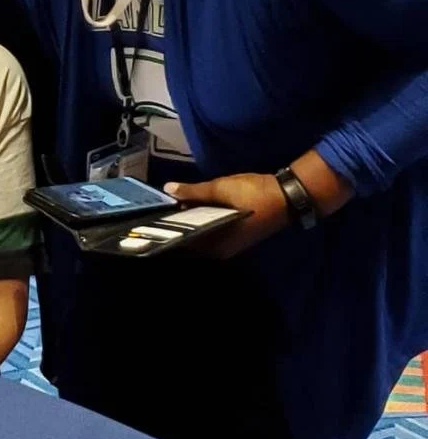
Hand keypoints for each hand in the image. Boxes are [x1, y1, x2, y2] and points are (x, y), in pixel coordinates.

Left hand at [163, 173, 289, 259]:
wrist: (287, 195)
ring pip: (200, 235)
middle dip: (174, 228)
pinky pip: (210, 231)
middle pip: (191, 241)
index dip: (167, 235)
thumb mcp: (220, 188)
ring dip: (187, 224)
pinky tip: (189, 210)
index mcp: (217, 245)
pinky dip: (200, 222)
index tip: (150, 225)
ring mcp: (229, 244)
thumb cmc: (253, 194)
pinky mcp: (234, 235)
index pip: (184, 245)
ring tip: (168, 210)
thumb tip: (168, 189)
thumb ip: (193, 191)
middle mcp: (221, 250)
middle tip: (156, 214)